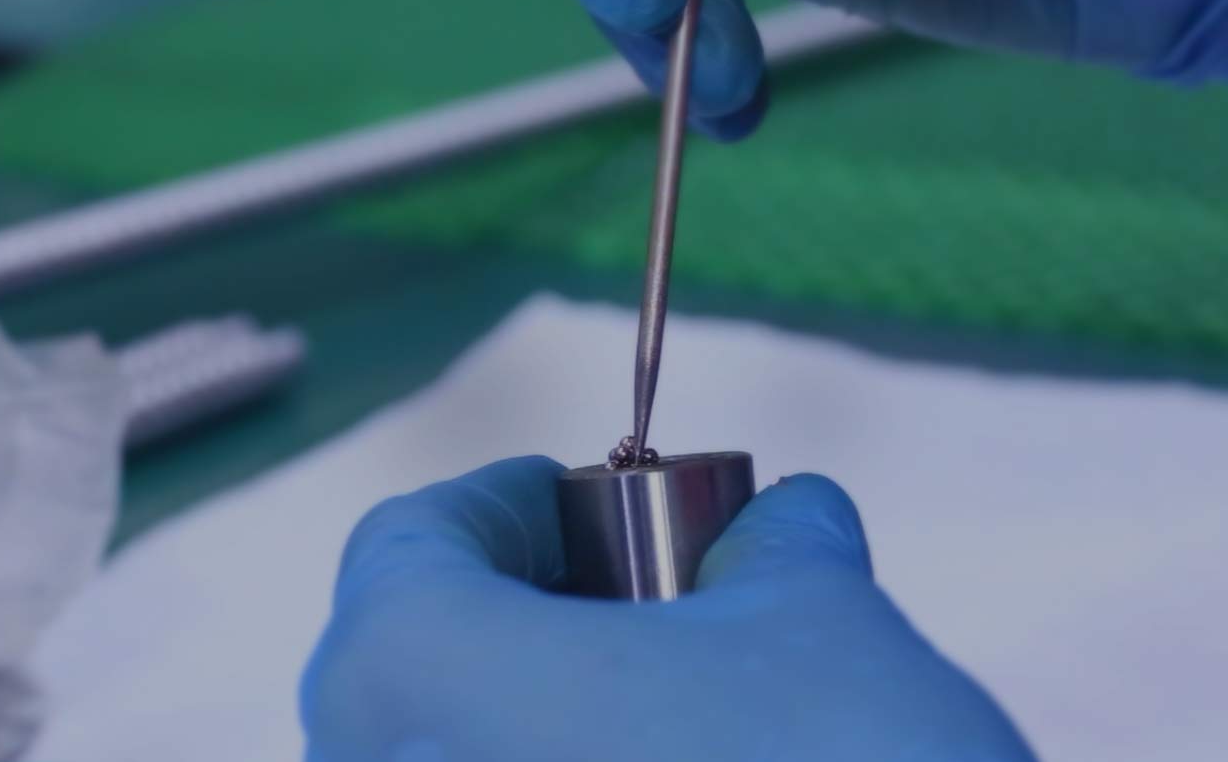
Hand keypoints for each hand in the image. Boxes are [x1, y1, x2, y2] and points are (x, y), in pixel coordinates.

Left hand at [301, 455, 1034, 761]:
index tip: (584, 498)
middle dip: (532, 619)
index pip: (411, 539)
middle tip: (647, 606)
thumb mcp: (823, 627)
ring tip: (675, 720)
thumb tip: (787, 518)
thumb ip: (779, 546)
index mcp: (404, 666)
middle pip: (412, 662)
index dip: (507, 501)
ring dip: (538, 728)